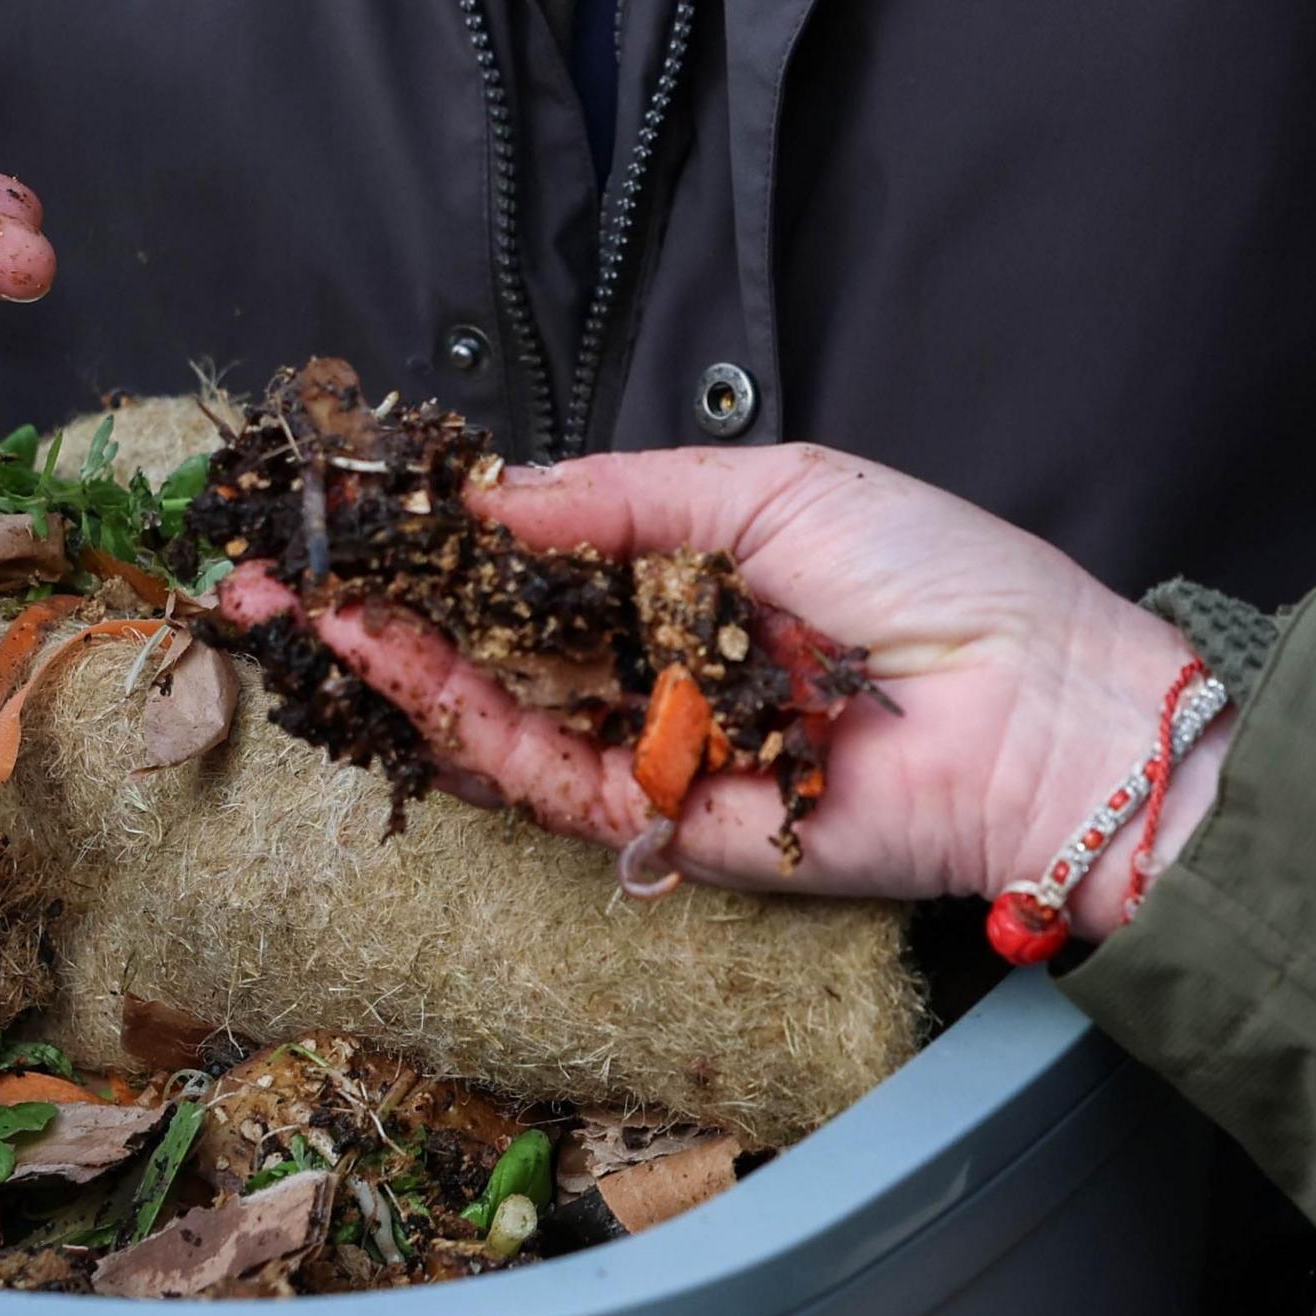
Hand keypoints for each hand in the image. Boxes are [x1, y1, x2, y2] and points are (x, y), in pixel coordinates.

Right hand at [219, 444, 1214, 934]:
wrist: (1041, 715)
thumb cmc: (942, 581)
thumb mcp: (774, 490)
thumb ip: (624, 499)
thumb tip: (492, 498)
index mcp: (696, 576)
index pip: (537, 560)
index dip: (437, 541)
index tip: (348, 512)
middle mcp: (662, 664)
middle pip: (493, 642)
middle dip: (383, 608)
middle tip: (274, 573)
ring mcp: (657, 746)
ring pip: (501, 714)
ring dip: (400, 663)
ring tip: (312, 608)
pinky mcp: (667, 825)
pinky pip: (551, 781)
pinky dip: (473, 728)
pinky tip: (404, 668)